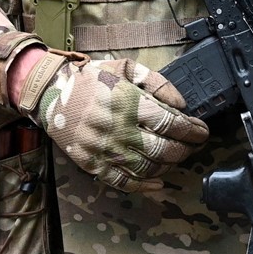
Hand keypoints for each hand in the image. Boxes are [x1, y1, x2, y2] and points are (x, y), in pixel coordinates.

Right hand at [30, 55, 208, 192]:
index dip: (192, 131)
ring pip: (148, 168)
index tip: (202, 132)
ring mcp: (105, 150)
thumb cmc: (90, 78)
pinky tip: (158, 182)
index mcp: (128, 102)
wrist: (50, 93)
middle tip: (194, 146)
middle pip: (163, 149)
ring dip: (169, 166)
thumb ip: (155, 81)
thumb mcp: (124, 68)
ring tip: (177, 158)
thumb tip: (181, 103)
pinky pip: (124, 182)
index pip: (170, 123)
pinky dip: (145, 186)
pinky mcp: (93, 164)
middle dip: (185, 150)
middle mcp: (118, 129)